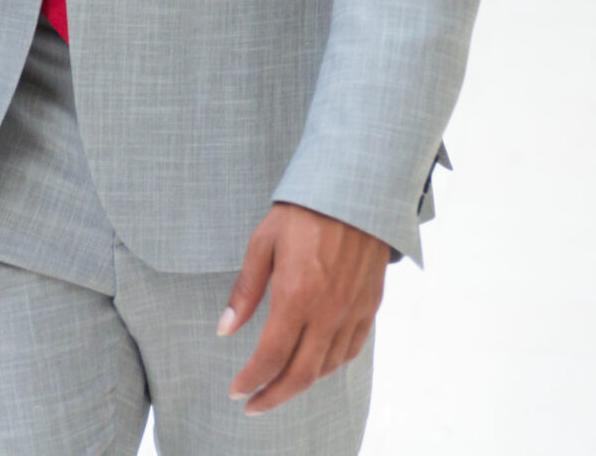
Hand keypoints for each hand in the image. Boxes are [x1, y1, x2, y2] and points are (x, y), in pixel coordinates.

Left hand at [220, 204, 386, 413]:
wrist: (355, 191)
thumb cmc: (303, 212)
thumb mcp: (262, 243)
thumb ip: (245, 291)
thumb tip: (225, 329)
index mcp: (296, 296)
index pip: (271, 356)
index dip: (251, 380)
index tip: (236, 390)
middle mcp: (327, 311)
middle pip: (301, 374)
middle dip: (273, 396)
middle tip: (253, 405)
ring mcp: (352, 311)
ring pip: (327, 366)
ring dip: (301, 384)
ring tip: (279, 385)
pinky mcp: (369, 305)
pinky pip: (351, 349)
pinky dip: (330, 365)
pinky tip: (316, 365)